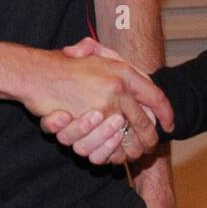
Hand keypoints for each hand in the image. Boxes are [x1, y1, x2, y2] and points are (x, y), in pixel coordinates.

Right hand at [20, 44, 171, 164]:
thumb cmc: (65, 64)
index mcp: (122, 71)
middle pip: (144, 121)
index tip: (170, 122)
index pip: (155, 95)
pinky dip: (112, 153)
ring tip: (136, 152)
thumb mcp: (94, 52)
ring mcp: (103, 108)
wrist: (37, 73)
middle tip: (153, 144)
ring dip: (133, 148)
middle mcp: (117, 89)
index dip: (166, 111)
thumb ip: (116, 60)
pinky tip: (116, 155)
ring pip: (127, 137)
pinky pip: (107, 146)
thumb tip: (142, 79)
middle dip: (151, 137)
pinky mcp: (87, 125)